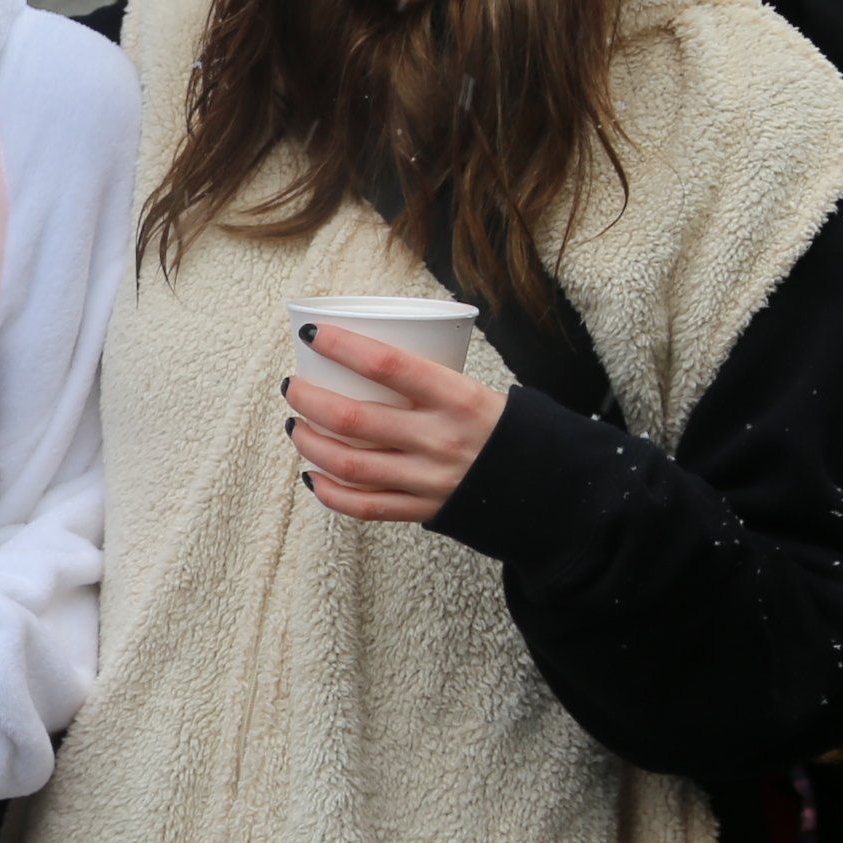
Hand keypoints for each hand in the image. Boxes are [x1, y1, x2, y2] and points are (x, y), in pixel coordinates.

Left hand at [283, 325, 504, 523]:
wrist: (550, 488)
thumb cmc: (503, 428)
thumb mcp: (475, 391)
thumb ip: (427, 382)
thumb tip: (364, 359)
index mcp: (459, 398)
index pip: (388, 365)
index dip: (342, 346)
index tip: (312, 333)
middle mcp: (441, 439)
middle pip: (353, 418)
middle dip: (309, 400)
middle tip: (292, 386)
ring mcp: (430, 479)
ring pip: (350, 464)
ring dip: (309, 444)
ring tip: (296, 426)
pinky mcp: (424, 509)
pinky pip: (365, 507)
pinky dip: (329, 493)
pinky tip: (312, 475)